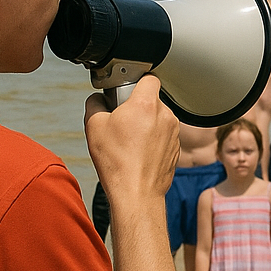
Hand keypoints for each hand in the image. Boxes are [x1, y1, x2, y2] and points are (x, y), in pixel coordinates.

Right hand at [84, 76, 179, 204]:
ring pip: (158, 118)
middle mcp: (165, 115)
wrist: (137, 193)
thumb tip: (98, 99)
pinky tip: (139, 152)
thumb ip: (95, 103)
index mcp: (146, 104)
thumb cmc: (117, 162)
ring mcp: (174, 132)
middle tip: (122, 122)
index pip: (148, 77)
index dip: (135, 82)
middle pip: (151, 99)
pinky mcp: (176, 147)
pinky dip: (153, 140)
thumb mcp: (93, 126)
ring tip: (130, 141)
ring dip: (146, 124)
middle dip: (137, 107)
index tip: (125, 93)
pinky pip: (164, 135)